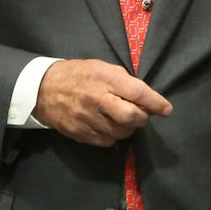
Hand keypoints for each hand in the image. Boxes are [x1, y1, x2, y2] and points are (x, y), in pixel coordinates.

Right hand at [33, 59, 171, 145]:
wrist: (44, 89)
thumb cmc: (80, 75)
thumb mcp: (103, 68)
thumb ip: (125, 82)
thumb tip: (146, 100)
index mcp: (104, 79)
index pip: (137, 92)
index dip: (155, 103)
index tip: (166, 109)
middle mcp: (96, 100)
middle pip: (130, 117)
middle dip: (142, 118)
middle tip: (142, 114)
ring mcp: (87, 119)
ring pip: (120, 132)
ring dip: (129, 128)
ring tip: (124, 119)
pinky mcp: (80, 133)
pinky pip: (107, 141)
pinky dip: (115, 136)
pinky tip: (111, 127)